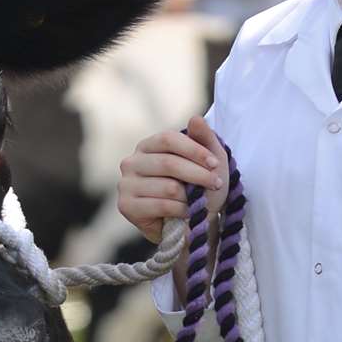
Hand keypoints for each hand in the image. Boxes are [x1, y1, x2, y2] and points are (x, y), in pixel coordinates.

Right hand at [116, 114, 225, 242]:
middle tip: (216, 184)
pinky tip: (187, 213)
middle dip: (198, 175)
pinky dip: (181, 210)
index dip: (194, 150)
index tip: (215, 164)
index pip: (168, 139)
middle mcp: (131, 162)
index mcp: (147, 146)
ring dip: (191, 197)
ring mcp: (125, 184)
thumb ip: (203, 138)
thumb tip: (195, 117)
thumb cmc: (197, 188)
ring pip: (167, 186)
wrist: (188, 224)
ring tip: (198, 203)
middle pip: (168, 163)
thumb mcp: (209, 161)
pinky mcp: (126, 206)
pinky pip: (161, 205)